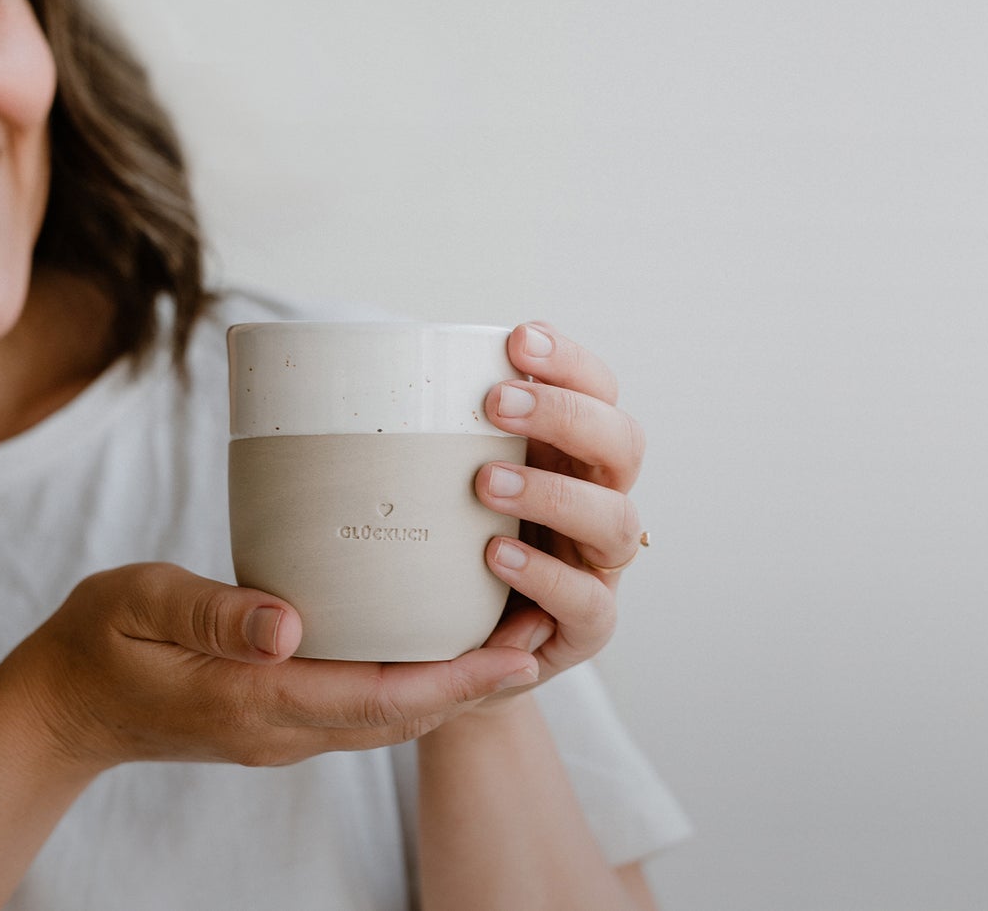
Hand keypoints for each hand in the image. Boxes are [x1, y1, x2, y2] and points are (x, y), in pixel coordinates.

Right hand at [0, 563, 540, 771]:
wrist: (59, 708)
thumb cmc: (94, 642)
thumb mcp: (140, 605)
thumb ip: (212, 612)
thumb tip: (288, 625)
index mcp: (254, 701)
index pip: (376, 698)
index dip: (455, 680)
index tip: (516, 652)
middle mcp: (280, 728)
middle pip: (402, 716)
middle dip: (478, 684)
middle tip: (545, 632)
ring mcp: (282, 732)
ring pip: (389, 718)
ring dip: (454, 687)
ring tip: (515, 638)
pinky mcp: (278, 719)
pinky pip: (364, 709)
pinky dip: (414, 685)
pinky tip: (441, 646)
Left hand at [468, 322, 646, 707]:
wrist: (457, 648)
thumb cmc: (449, 547)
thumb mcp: (444, 482)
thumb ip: (432, 436)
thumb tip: (364, 371)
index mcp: (572, 454)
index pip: (598, 391)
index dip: (569, 362)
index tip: (518, 339)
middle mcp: (599, 500)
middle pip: (624, 442)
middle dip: (565, 413)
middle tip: (496, 402)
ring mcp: (599, 565)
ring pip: (616, 519)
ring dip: (553, 492)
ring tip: (484, 483)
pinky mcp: (587, 626)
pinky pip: (589, 602)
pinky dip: (544, 575)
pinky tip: (494, 555)